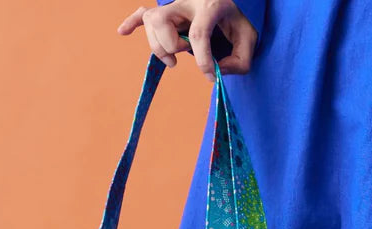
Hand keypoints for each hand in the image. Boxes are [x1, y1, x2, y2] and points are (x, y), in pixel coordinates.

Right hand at [117, 0, 256, 79]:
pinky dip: (131, 22)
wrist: (230, 1)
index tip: (210, 77)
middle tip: (184, 56)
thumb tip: (219, 72)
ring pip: (150, 22)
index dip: (203, 61)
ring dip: (158, 44)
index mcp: (209, 5)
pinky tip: (122, 32)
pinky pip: (141, 12)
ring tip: (174, 59)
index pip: (198, 34)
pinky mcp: (166, 10)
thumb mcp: (249, 39)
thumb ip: (240, 60)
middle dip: (170, 46)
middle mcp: (186, 2)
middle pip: (161, 21)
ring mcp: (173, 4)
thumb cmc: (239, 20)